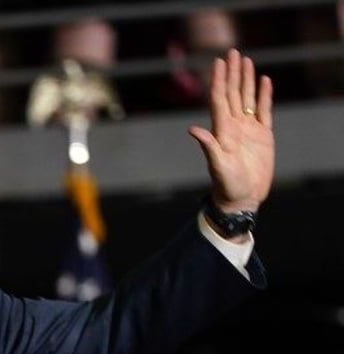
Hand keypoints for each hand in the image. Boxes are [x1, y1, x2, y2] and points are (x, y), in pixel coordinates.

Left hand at [188, 48, 273, 212]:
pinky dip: (264, 95)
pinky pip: (264, 110)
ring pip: (247, 98)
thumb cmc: (227, 185)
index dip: (219, 80)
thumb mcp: (217, 165)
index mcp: (222, 130)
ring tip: (246, 60)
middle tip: (232, 52)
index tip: (217, 62)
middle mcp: (234, 126)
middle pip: (233, 93)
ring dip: (246, 79)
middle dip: (232, 73)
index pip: (220, 99)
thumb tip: (193, 129)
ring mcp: (248, 129)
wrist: (241, 198)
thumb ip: (208, 146)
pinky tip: (264, 81)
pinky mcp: (263, 136)